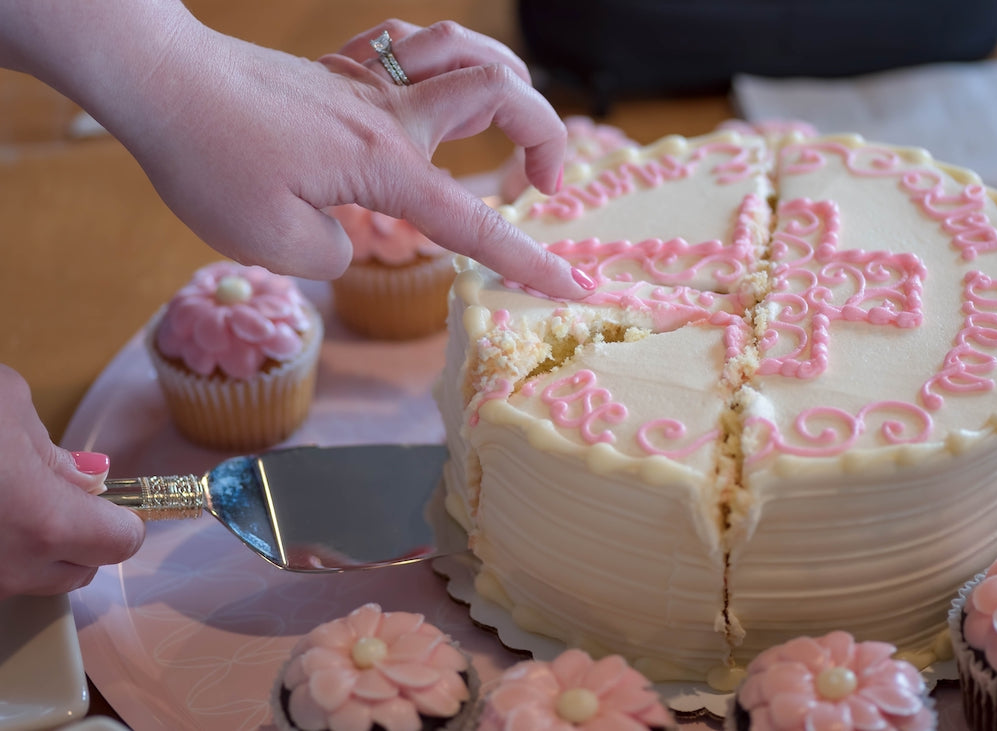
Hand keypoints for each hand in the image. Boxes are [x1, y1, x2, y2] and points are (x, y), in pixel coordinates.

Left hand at [0, 3, 587, 297]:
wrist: (162, 82)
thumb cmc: (209, 159)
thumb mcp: (272, 240)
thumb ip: (334, 253)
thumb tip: (348, 238)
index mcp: (385, 165)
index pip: (474, 221)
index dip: (526, 259)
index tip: (570, 286)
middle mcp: (392, 115)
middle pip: (503, 96)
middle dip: (547, 139)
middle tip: (542, 186)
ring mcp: (369, 83)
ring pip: (467, 51)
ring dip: (509, 85)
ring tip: (511, 126)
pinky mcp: (341, 68)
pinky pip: (412, 45)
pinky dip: (445, 61)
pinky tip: (436, 87)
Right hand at [0, 366, 143, 598]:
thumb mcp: (8, 409)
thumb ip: (56, 451)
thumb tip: (88, 476)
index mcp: (46, 522)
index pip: (123, 543)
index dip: (124, 518)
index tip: (118, 502)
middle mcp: (10, 566)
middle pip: (79, 571)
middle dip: (81, 537)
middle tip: (57, 497)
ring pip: (30, 578)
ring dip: (35, 549)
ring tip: (12, 500)